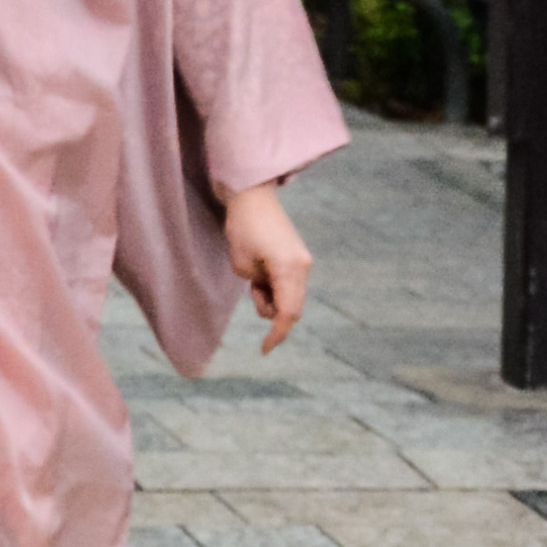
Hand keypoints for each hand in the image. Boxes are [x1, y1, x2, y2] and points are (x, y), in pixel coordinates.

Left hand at [223, 179, 311, 351]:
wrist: (253, 196)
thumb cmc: (243, 228)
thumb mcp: (242, 265)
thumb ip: (258, 289)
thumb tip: (269, 299)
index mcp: (289, 269)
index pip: (287, 313)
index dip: (276, 335)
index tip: (264, 350)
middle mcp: (302, 267)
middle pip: (293, 308)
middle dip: (272, 313)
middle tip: (253, 293)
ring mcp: (303, 262)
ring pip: (291, 298)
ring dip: (271, 299)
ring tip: (253, 277)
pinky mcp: (298, 258)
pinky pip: (289, 285)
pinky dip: (275, 288)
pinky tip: (260, 271)